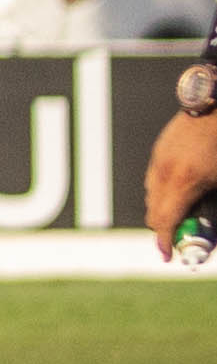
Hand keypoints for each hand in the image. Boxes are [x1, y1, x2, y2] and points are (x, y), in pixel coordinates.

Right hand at [143, 108, 216, 257]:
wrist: (215, 106)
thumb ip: (214, 205)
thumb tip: (210, 226)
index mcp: (186, 182)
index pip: (165, 221)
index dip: (164, 242)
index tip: (167, 256)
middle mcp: (166, 173)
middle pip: (154, 213)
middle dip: (164, 230)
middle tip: (179, 238)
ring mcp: (160, 161)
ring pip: (152, 197)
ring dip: (163, 210)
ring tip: (182, 212)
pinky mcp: (159, 152)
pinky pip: (154, 181)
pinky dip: (163, 192)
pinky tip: (180, 189)